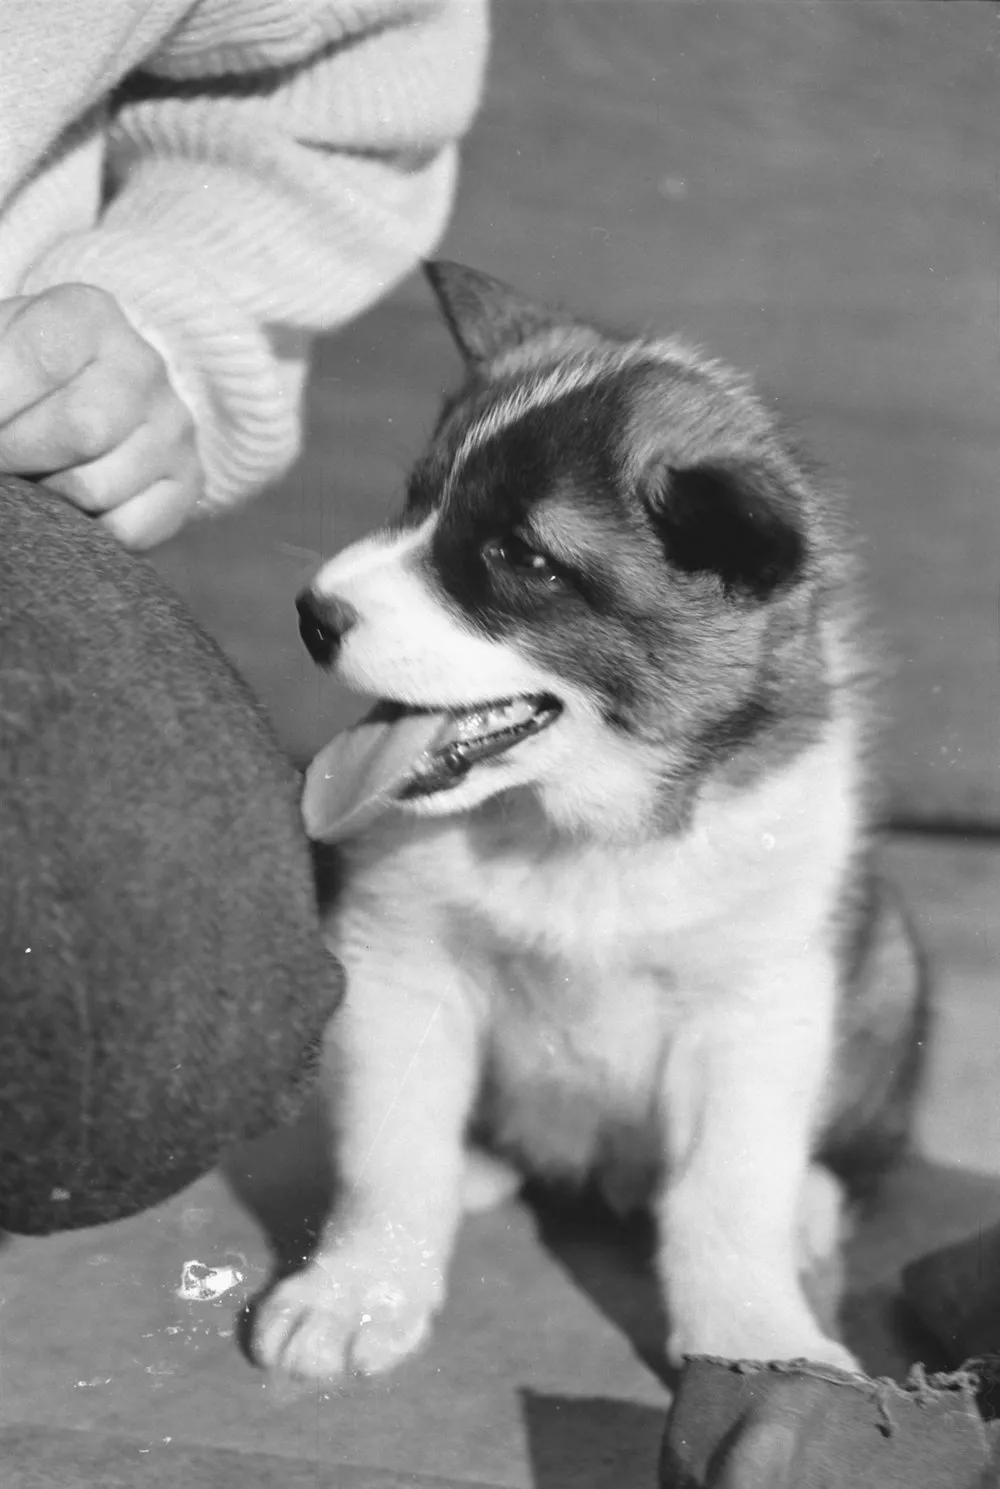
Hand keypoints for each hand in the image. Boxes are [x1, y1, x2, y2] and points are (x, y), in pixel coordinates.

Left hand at [0, 285, 201, 548]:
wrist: (93, 391)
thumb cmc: (22, 373)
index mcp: (88, 316)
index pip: (42, 361)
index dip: (0, 403)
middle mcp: (144, 367)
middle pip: (82, 430)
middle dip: (18, 456)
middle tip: (1, 458)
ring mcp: (174, 428)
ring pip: (98, 490)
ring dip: (47, 499)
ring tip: (34, 477)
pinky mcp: (187, 482)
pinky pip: (127, 531)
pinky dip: (84, 530)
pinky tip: (70, 506)